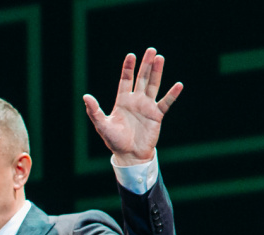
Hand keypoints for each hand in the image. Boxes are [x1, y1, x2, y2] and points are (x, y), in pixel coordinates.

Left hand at [83, 47, 182, 164]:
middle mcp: (136, 101)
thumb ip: (94, 111)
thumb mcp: (102, 125)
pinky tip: (178, 85)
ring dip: (157, 72)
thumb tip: (85, 96)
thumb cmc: (114, 141)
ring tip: (160, 58)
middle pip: (142, 78)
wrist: (129, 155)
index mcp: (122, 101)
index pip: (126, 80)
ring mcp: (147, 107)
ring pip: (153, 85)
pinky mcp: (157, 115)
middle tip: (151, 50)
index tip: (131, 55)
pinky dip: (172, 94)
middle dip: (146, 64)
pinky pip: (166, 103)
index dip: (128, 68)